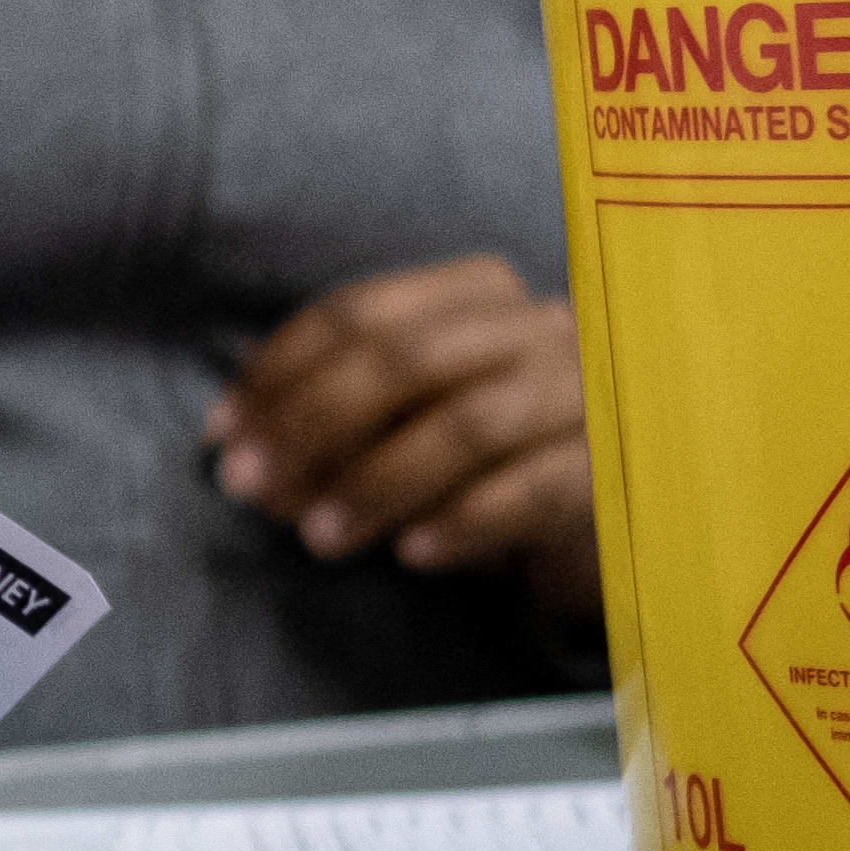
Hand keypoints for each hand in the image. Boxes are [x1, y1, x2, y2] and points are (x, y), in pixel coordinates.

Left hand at [207, 256, 597, 593]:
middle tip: (250, 488)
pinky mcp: (617, 467)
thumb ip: (334, 422)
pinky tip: (415, 554)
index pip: (359, 313)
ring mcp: (585, 394)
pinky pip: (536, 489)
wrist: (628, 508)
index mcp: (475, 296)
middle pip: (405, 357)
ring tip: (318, 537)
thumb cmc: (496, 459)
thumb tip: (236, 451)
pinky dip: (467, 520)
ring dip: (378, 482)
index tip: (222, 435)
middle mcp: (535, 328)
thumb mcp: (412, 423)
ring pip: (467, 424)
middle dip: (311, 422)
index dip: (277, 372)